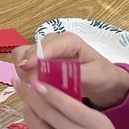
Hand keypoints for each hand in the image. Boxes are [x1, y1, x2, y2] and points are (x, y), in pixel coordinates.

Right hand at [13, 33, 128, 108]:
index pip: (46, 46)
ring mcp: (44, 51)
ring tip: (32, 88)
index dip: (34, 56)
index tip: (25, 68)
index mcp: (68, 41)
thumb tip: (50, 76)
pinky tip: (31, 86)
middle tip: (32, 87)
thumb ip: (73, 73)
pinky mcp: (38, 61)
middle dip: (28, 68)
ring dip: (22, 71)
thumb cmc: (103, 76)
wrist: (106, 83)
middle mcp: (53, 42)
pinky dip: (22, 74)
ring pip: (21, 56)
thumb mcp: (95, 75)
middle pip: (29, 50)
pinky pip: (22, 64)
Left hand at [16, 74, 128, 128]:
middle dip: (30, 97)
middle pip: (49, 115)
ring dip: (29, 115)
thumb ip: (80, 112)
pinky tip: (33, 124)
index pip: (68, 105)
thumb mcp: (104, 126)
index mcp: (99, 126)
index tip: (33, 81)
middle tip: (19, 85)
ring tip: (25, 104)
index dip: (48, 93)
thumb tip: (50, 94)